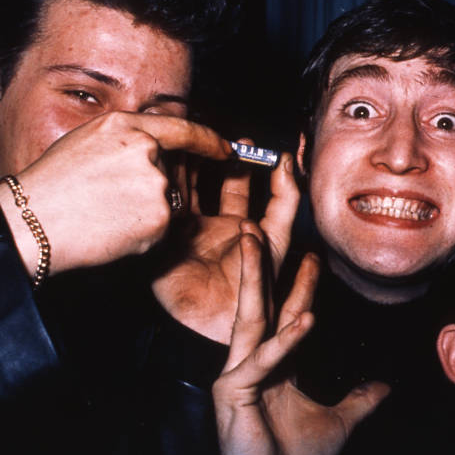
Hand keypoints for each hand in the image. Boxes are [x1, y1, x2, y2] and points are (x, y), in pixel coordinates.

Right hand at [0, 111, 231, 275]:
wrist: (34, 223)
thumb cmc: (53, 185)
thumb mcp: (88, 141)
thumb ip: (128, 139)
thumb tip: (158, 147)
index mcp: (127, 127)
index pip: (184, 129)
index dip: (209, 141)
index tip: (226, 150)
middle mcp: (147, 151)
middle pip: (174, 173)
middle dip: (157, 188)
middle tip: (116, 200)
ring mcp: (156, 185)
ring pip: (168, 203)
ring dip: (147, 211)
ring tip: (107, 213)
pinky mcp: (158, 219)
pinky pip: (161, 228)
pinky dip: (142, 233)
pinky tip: (113, 229)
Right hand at [152, 150, 297, 343]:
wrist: (218, 318)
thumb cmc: (253, 283)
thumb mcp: (276, 238)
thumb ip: (284, 200)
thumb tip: (287, 161)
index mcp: (244, 226)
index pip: (243, 186)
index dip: (252, 166)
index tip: (254, 143)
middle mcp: (216, 226)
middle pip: (213, 183)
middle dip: (216, 158)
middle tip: (221, 137)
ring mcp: (189, 231)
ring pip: (189, 188)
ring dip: (191, 166)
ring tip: (194, 141)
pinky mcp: (167, 237)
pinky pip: (167, 204)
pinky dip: (169, 183)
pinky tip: (170, 164)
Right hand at [212, 237, 389, 454]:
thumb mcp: (341, 421)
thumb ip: (361, 400)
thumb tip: (385, 386)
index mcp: (275, 366)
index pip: (287, 314)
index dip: (300, 285)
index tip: (313, 255)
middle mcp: (254, 364)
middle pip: (262, 305)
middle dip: (264, 265)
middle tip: (263, 227)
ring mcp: (239, 375)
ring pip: (248, 318)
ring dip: (254, 279)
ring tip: (256, 243)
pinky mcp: (232, 392)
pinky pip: (260, 360)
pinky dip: (284, 341)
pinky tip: (306, 320)